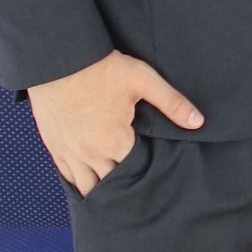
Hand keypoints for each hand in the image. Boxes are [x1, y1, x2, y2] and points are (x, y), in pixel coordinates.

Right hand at [28, 50, 202, 192]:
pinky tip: (91, 184)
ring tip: (116, 193)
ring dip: (102, 191)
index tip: (156, 174)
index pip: (136, 172)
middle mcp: (90, 153)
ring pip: (88, 187)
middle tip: (140, 189)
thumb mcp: (142, 79)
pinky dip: (80, 183)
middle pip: (112, 186)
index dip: (148, 174)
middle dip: (126, 188)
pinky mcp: (54, 147)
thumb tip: (198, 122)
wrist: (59, 58)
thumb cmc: (101, 68)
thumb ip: (171, 102)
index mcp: (114, 140)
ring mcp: (69, 153)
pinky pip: (68, 177)